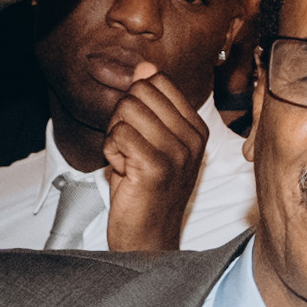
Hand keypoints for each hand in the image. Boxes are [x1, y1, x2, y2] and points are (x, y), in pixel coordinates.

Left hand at [99, 65, 207, 252]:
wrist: (147, 239)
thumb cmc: (145, 192)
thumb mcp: (151, 142)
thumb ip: (149, 104)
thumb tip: (145, 67)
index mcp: (196, 129)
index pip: (157, 82)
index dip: (135, 104)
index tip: (140, 137)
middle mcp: (193, 139)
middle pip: (139, 92)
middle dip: (122, 118)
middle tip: (129, 150)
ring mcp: (178, 152)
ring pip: (126, 110)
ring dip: (115, 137)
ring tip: (127, 162)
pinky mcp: (156, 166)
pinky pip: (118, 133)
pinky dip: (111, 152)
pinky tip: (123, 172)